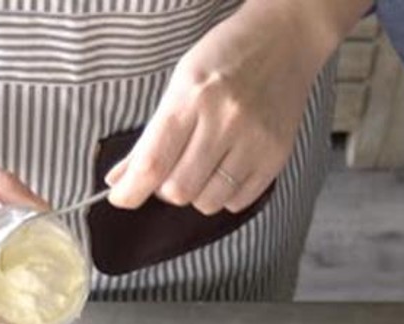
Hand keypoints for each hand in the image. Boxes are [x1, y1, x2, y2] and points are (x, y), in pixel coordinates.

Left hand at [106, 0, 345, 215]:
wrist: (284, 41)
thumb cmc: (225, 58)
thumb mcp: (179, 84)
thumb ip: (150, 137)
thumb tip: (120, 181)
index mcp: (193, 96)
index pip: (153, 162)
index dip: (130, 191)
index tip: (121, 198)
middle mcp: (225, 120)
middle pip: (179, 190)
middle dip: (166, 189)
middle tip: (172, 169)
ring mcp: (254, 141)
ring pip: (208, 202)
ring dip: (196, 194)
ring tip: (202, 166)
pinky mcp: (276, 156)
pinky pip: (237, 202)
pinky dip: (224, 195)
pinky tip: (225, 169)